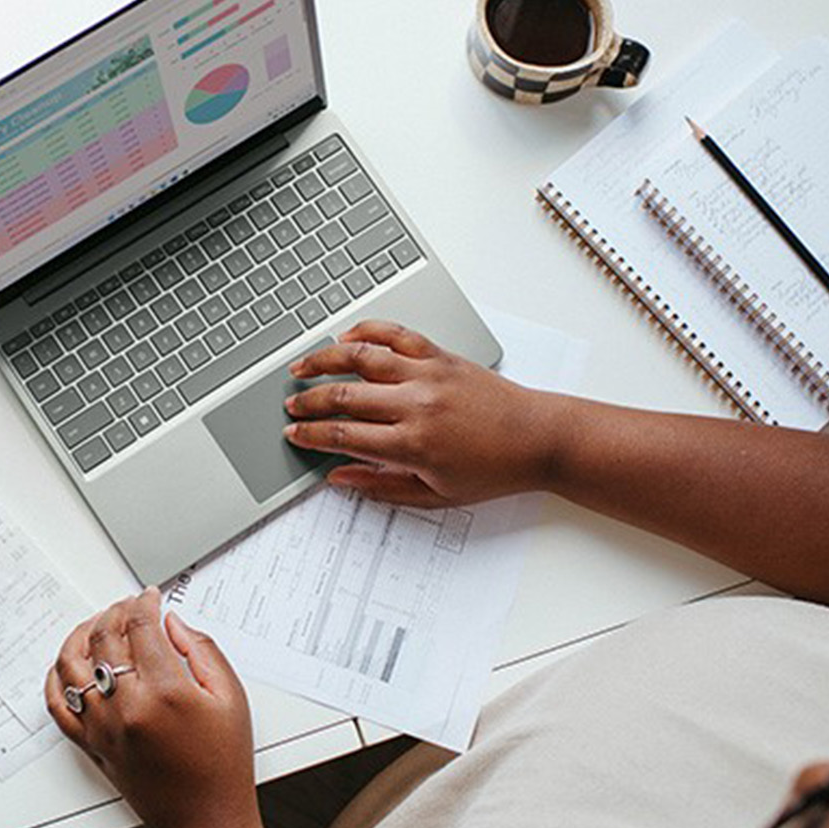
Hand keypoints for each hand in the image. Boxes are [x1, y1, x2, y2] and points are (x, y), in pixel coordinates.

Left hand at [46, 588, 273, 827]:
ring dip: (81, 635)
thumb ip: (201, 650)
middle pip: (105, 639)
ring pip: (71, 665)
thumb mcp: (230, 697)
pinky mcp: (91, 744)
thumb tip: (172, 623)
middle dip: (115, 612)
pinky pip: (57, 706)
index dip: (144, 603)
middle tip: (128, 606)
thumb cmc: (222, 764)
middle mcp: (127, 707)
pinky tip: (68, 665)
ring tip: (96, 625)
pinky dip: (56, 679)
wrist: (206, 818)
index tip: (150, 597)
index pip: (141, 627)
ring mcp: (103, 727)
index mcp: (165, 691)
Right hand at [283, 320, 565, 506]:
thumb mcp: (435, 495)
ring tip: (301, 366)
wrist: (538, 439)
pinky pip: (396, 334)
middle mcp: (416, 404)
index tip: (293, 434)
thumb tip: (340, 477)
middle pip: (344, 396)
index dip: (311, 435)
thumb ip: (381, 486)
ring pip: (361, 358)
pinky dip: (368, 331)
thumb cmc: (493, 470)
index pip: (343, 435)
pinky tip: (347, 338)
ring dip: (324, 360)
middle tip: (290, 406)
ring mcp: (428, 374)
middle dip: (308, 401)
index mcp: (412, 444)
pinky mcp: (441, 355)